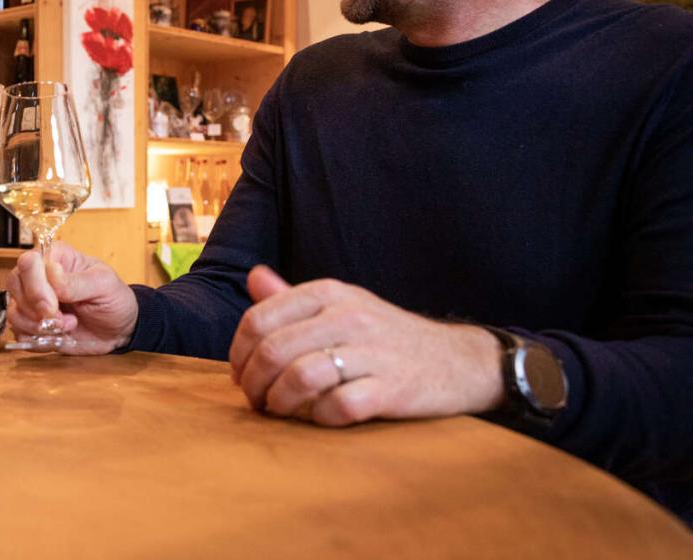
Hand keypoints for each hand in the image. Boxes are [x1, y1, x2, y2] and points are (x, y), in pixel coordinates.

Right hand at [5, 242, 137, 354]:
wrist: (119, 329)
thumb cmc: (114, 299)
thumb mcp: (104, 285)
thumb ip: (77, 282)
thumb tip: (52, 273)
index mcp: (55, 257)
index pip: (28, 262)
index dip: (36, 286)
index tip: (53, 305)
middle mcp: (39, 277)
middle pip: (14, 285)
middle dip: (36, 309)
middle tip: (63, 320)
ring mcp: (33, 302)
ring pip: (14, 312)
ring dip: (38, 327)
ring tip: (67, 327)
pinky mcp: (32, 325)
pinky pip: (19, 333)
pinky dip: (37, 340)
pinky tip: (59, 337)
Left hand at [229, 265, 504, 425]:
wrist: (457, 360)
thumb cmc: (384, 336)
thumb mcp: (341, 304)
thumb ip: (293, 296)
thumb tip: (253, 278)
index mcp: (328, 293)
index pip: (259, 319)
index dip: (239, 353)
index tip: (240, 374)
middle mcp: (348, 316)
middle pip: (273, 351)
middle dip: (253, 383)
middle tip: (256, 400)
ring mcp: (372, 352)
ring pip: (299, 378)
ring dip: (279, 403)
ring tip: (280, 410)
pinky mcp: (392, 388)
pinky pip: (339, 406)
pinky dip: (320, 418)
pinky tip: (321, 417)